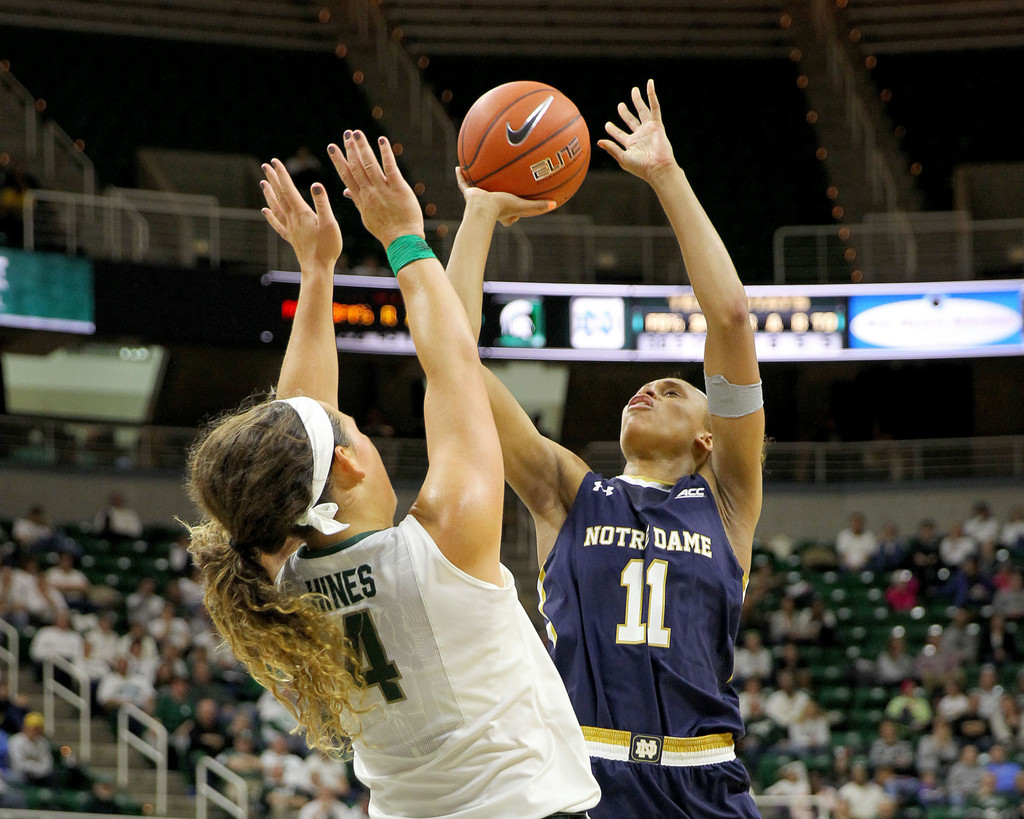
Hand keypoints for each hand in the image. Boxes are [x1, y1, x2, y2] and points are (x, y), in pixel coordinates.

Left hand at [260, 159, 341, 271]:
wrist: (317, 268)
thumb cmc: (327, 247)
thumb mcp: (330, 223)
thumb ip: (322, 203)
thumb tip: (316, 185)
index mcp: (302, 213)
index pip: (289, 189)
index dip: (282, 174)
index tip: (275, 161)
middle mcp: (293, 219)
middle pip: (280, 195)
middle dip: (273, 179)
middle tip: (265, 166)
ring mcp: (290, 229)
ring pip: (276, 208)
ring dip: (269, 194)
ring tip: (263, 183)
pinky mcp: (291, 238)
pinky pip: (277, 224)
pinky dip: (270, 216)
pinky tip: (265, 210)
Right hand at [328, 131, 422, 246]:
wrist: (401, 240)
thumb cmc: (386, 230)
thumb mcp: (367, 216)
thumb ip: (357, 201)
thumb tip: (346, 192)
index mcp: (361, 199)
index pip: (347, 176)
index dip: (339, 160)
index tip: (333, 147)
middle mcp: (369, 192)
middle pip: (356, 167)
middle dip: (350, 150)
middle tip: (345, 134)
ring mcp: (383, 190)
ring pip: (370, 165)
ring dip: (363, 148)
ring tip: (357, 134)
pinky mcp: (398, 188)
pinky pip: (390, 168)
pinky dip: (385, 153)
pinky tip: (381, 140)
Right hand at [455, 167, 555, 225]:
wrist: (483, 209)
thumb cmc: (503, 208)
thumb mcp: (524, 206)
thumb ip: (538, 206)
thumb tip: (555, 204)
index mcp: (503, 212)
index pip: (511, 214)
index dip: (517, 213)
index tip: (521, 205)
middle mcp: (490, 206)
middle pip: (494, 200)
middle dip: (497, 194)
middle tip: (502, 187)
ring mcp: (478, 199)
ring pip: (477, 190)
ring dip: (477, 182)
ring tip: (477, 171)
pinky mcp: (468, 194)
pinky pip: (463, 183)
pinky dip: (461, 176)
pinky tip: (458, 167)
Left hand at [597, 79, 676, 182]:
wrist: (657, 168)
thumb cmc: (640, 167)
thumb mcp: (623, 158)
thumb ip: (612, 148)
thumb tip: (598, 141)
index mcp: (631, 144)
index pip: (619, 134)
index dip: (613, 130)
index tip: (607, 125)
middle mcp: (640, 136)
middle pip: (631, 121)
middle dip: (625, 113)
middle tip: (620, 105)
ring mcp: (649, 130)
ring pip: (642, 111)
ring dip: (638, 100)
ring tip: (634, 90)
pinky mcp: (657, 125)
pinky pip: (655, 107)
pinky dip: (652, 95)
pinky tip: (650, 83)